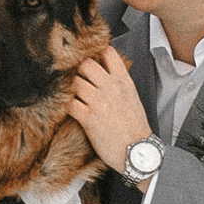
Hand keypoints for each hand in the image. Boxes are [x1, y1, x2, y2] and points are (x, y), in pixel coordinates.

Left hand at [67, 47, 154, 176]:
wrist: (138, 151)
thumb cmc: (135, 128)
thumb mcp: (133, 97)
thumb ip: (119, 82)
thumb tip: (105, 71)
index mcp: (124, 81)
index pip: (108, 53)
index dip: (96, 54)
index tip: (90, 59)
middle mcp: (110, 88)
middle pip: (85, 64)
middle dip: (78, 69)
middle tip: (76, 77)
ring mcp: (98, 102)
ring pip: (75, 82)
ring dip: (69, 87)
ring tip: (70, 93)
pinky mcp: (88, 118)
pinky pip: (69, 103)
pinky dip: (65, 104)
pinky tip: (67, 107)